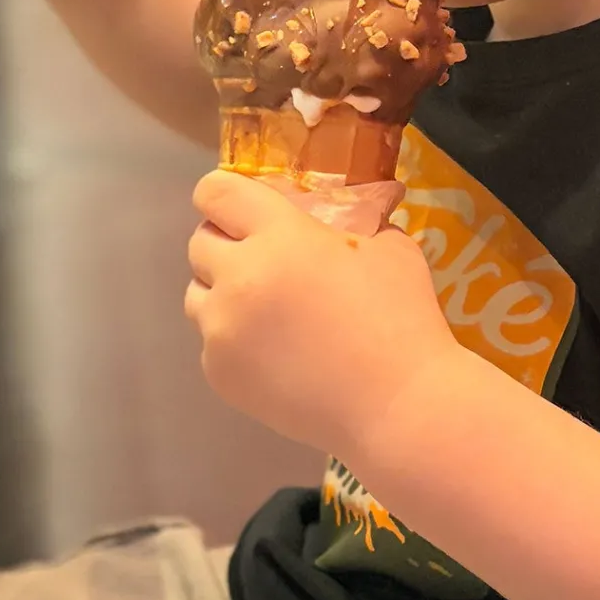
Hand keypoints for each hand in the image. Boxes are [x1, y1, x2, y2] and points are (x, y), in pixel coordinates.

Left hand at [184, 171, 459, 455]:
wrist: (398, 407)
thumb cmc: (402, 321)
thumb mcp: (391, 249)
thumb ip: (354, 224)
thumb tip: (340, 220)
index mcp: (279, 237)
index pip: (216, 192)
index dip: (224, 194)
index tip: (242, 207)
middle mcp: (238, 278)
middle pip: (199, 243)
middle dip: (227, 245)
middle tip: (265, 262)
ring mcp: (222, 331)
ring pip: (197, 295)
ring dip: (223, 293)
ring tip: (268, 312)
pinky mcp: (220, 374)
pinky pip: (211, 343)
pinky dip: (234, 342)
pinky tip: (277, 355)